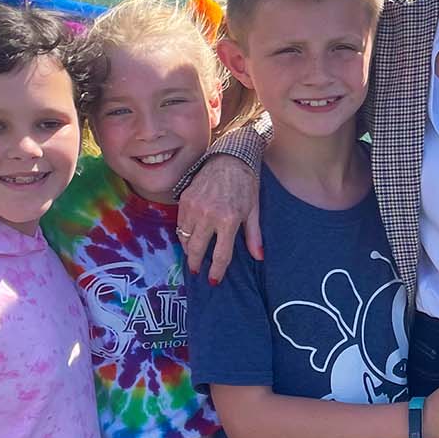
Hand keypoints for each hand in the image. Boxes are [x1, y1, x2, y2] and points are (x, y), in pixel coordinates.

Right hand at [176, 155, 260, 280]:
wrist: (230, 158)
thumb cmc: (245, 184)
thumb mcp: (253, 210)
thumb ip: (254, 236)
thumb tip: (258, 257)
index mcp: (228, 220)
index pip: (220, 255)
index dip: (217, 271)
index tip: (213, 280)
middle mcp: (208, 215)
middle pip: (197, 250)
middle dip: (196, 264)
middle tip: (196, 270)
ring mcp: (194, 207)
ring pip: (185, 238)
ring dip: (188, 249)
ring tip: (192, 255)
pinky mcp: (185, 199)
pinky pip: (180, 224)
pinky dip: (183, 234)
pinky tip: (189, 237)